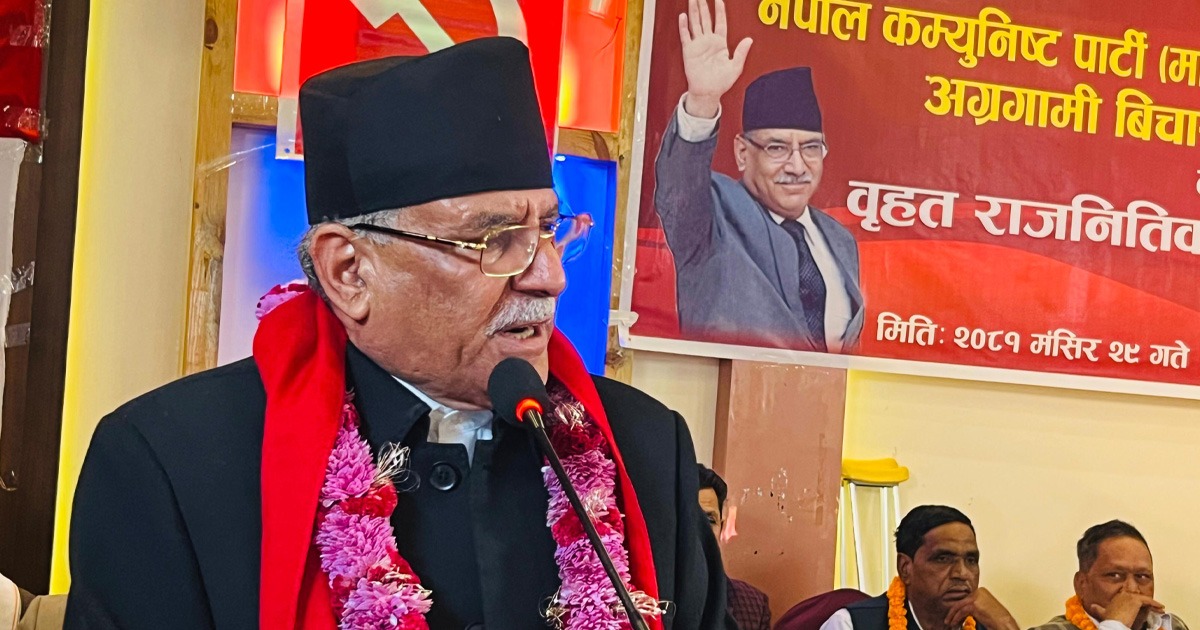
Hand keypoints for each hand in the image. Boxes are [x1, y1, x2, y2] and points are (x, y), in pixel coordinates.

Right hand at [678, 0, 751, 117]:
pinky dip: (684, 26)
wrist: (708, 92)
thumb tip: (749, 39)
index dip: (719, 11)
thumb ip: (741, 52)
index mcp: (720, 43)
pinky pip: (686, 36)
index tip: (718, 0)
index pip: (720, 22)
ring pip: (695, 23)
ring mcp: (698, 45)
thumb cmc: (721, 82)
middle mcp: (708, 41)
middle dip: (703, 6)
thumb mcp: (735, 67)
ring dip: (693, 11)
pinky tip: (683, 16)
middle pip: (705, 19)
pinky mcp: (689, 52)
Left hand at [945, 588, 1018, 629]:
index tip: (953, 613)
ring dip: (952, 615)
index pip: (966, 598)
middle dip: (954, 611)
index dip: (958, 607)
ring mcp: (976, 597)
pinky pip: (961, 611)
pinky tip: (954, 622)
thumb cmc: (997, 618)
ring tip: (949, 622)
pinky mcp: (974, 604)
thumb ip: (974, 606)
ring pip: (959, 605)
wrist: (1004, 623)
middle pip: (961, 600)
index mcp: (982, 591)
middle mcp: (978, 591)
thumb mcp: (984, 608)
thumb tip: (963, 610)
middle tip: (949, 618)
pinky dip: (956, 617)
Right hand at [1089, 592, 1164, 629]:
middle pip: (1136, 594)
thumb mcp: (1102, 613)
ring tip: (1159, 607)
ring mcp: (1129, 597)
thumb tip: (1091, 606)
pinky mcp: (1135, 600)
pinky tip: (1160, 608)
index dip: (1136, 600)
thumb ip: (1098, 609)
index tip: (1142, 605)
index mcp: (1116, 597)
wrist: (1113, 623)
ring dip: (1152, 603)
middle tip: (1153, 605)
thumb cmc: (1108, 620)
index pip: (1128, 595)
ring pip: (1143, 597)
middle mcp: (1122, 595)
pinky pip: (1148, 600)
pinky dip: (1155, 604)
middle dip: (1144, 599)